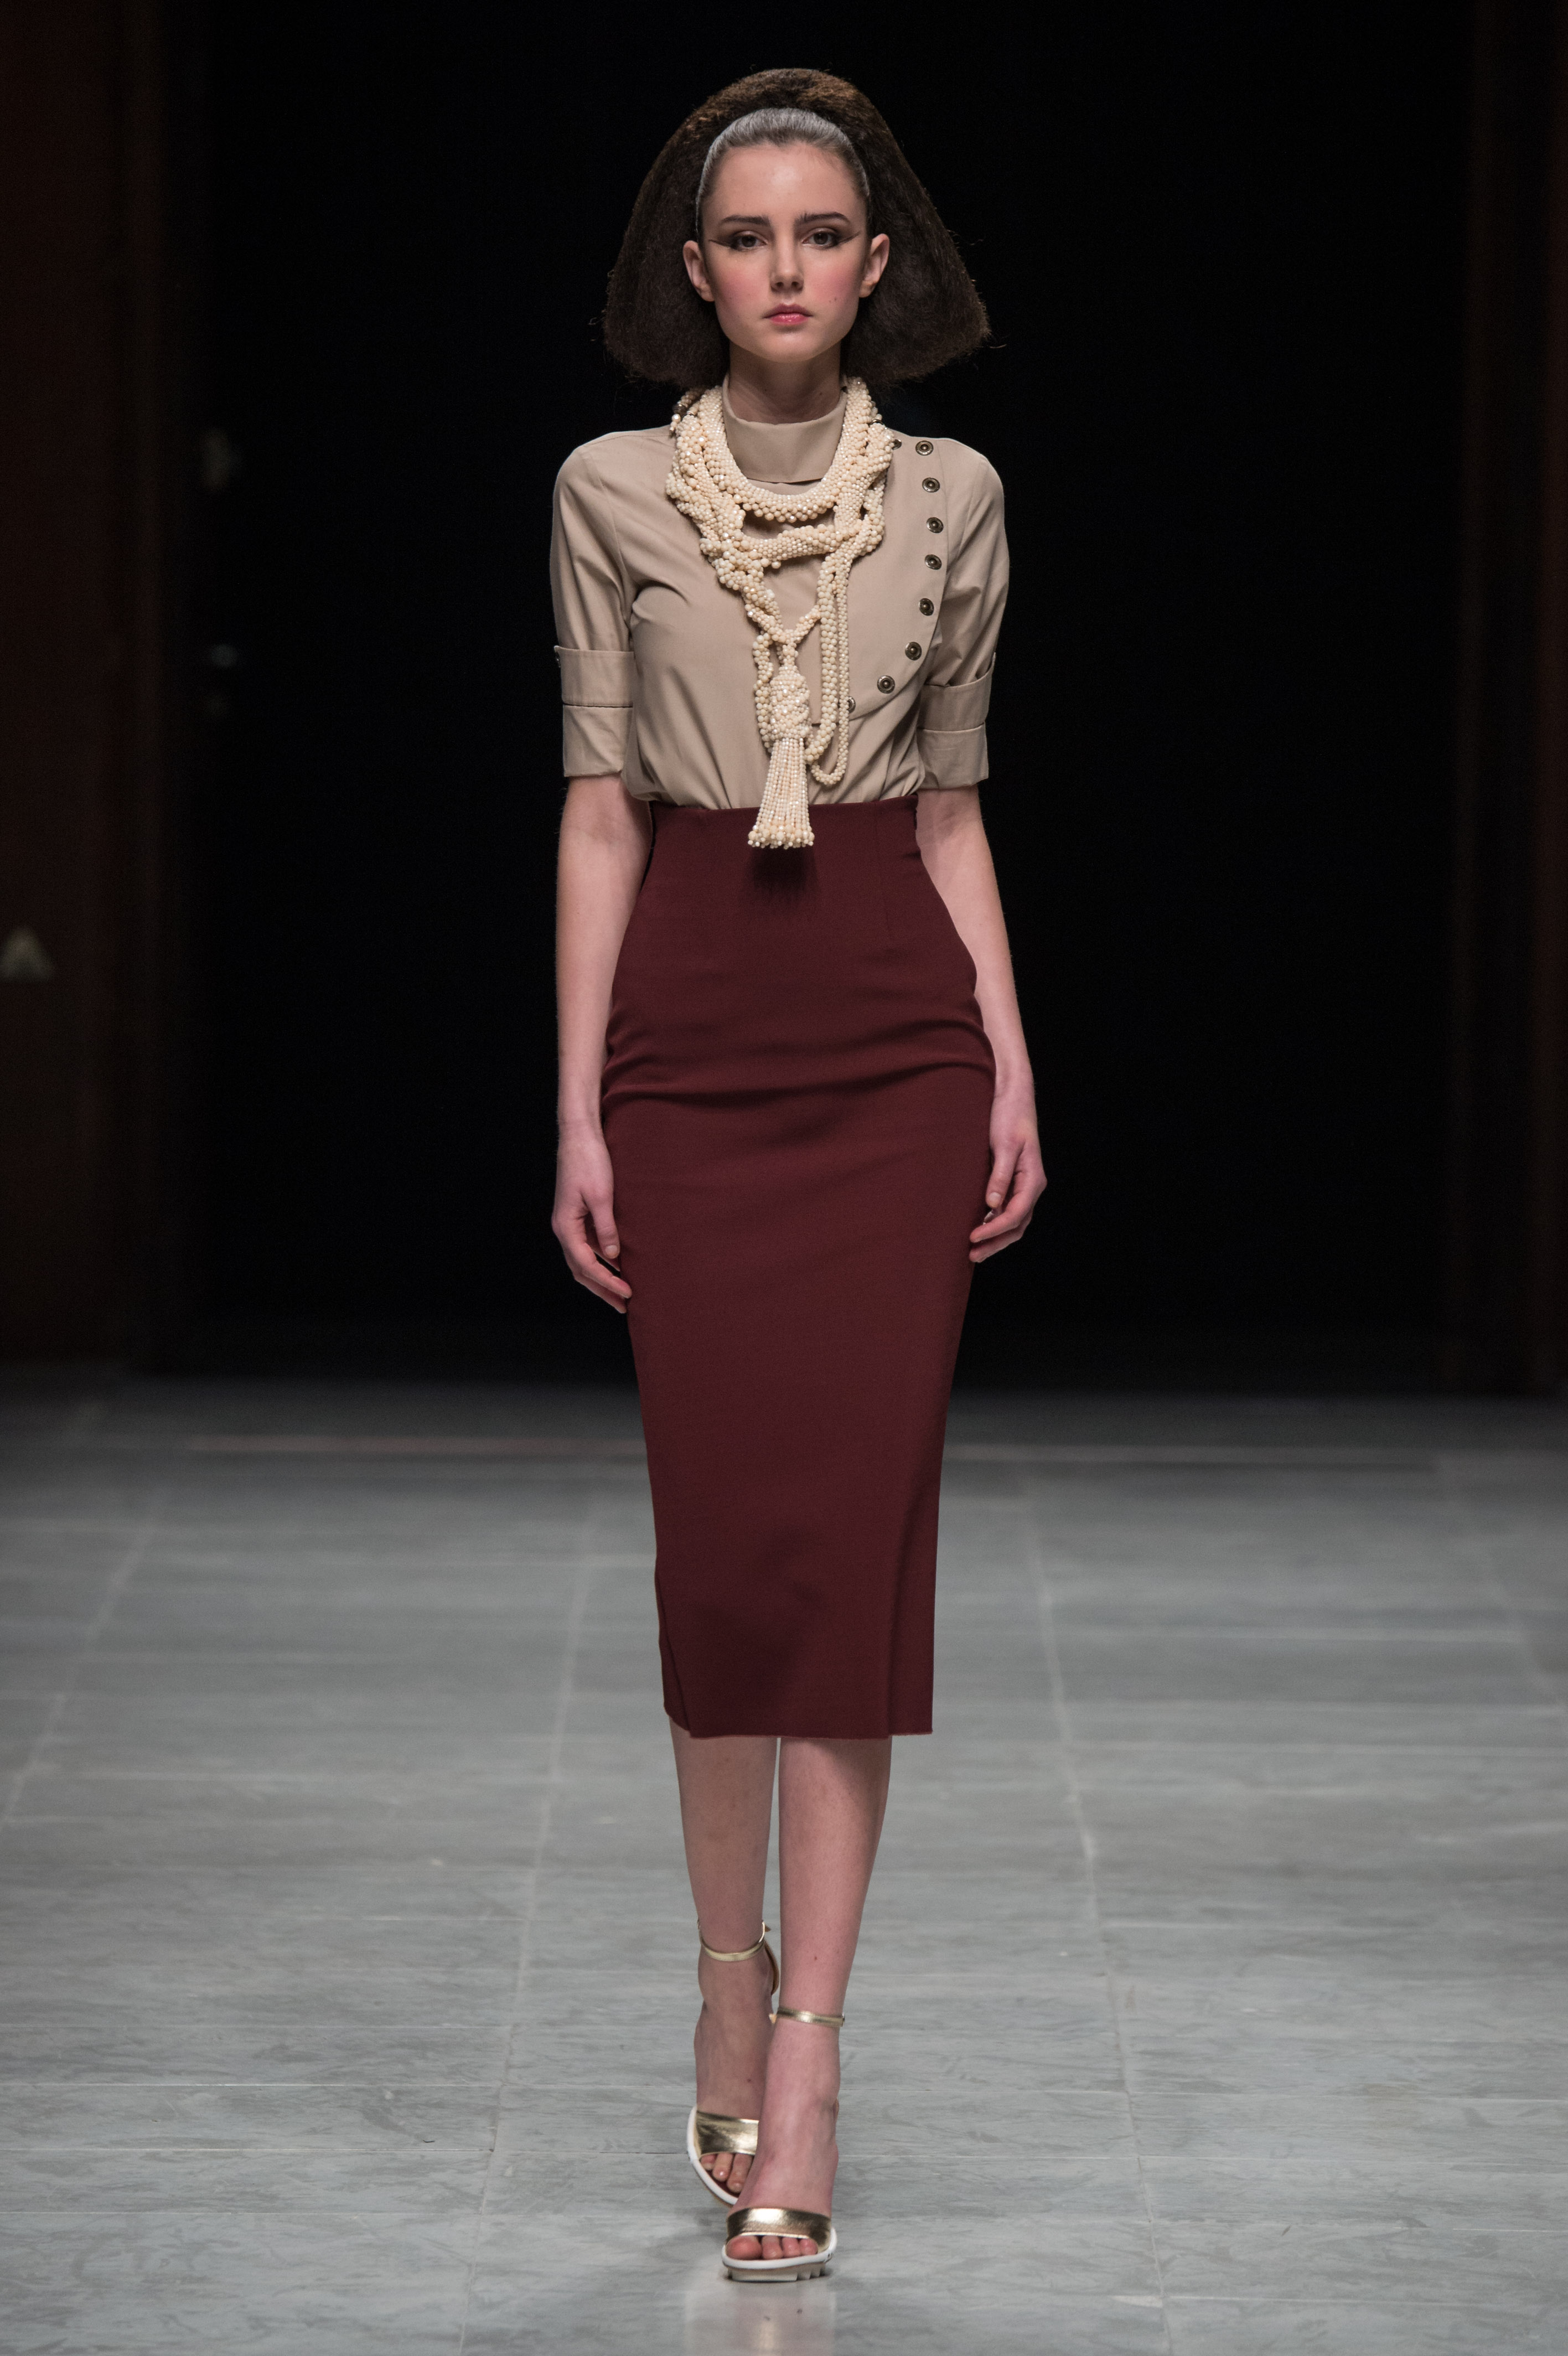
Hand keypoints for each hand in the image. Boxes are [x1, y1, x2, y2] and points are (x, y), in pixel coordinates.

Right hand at [552, 1125, 631, 1311]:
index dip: (607, 1282)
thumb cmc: (589, 1161)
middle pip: (580, 1269)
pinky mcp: (577, 1215)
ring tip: (620, 1292)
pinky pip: (587, 1245)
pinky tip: (617, 1265)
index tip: (627, 1293)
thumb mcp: (602, 1196)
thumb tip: (614, 1256)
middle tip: (623, 1305)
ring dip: (601, 1277)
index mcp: (566, 1226)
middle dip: (601, 1289)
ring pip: (583, 1259)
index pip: (586, 1265)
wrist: (579, 1136)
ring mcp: (569, 1222)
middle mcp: (564, 1228)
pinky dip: (601, 1260)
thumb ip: (607, 1228)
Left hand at [969, 1094, 1045, 1263]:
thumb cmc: (1009, 1117)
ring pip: (1013, 1221)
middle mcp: (1031, 1186)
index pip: (1015, 1215)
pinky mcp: (1013, 1182)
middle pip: (1017, 1225)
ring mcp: (1023, 1185)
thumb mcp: (1004, 1146)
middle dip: (996, 1242)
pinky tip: (978, 1228)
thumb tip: (992, 1205)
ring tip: (974, 1250)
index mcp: (1033, 1180)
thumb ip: (1000, 1176)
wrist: (1012, 1098)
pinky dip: (994, 1223)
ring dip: (995, 1237)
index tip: (972, 1237)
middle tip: (972, 1255)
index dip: (994, 1229)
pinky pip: (1007, 1210)